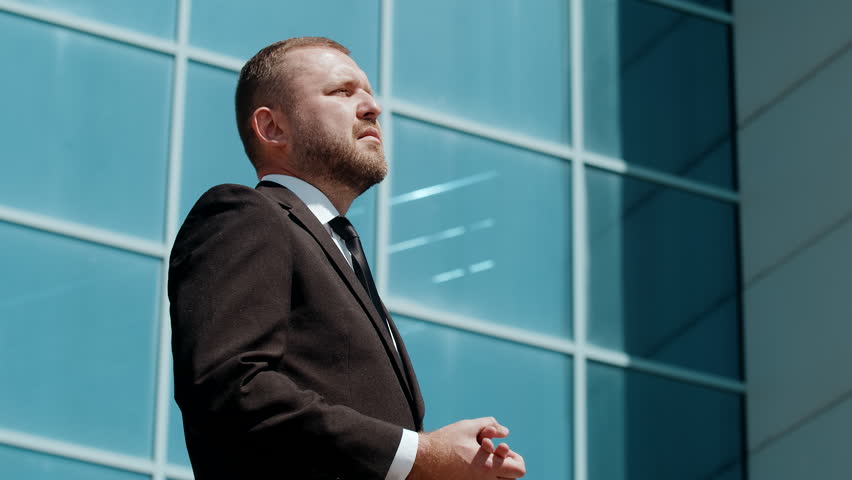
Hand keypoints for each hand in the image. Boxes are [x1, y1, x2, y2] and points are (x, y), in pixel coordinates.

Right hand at [408, 417, 525, 479]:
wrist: (421, 459)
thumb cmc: (444, 442)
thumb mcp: (468, 427)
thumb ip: (490, 425)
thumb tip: (505, 431)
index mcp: (488, 467)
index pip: (519, 470)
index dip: (515, 457)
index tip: (503, 449)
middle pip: (511, 479)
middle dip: (508, 465)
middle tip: (495, 454)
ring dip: (497, 471)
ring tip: (484, 458)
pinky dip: (484, 475)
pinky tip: (472, 464)